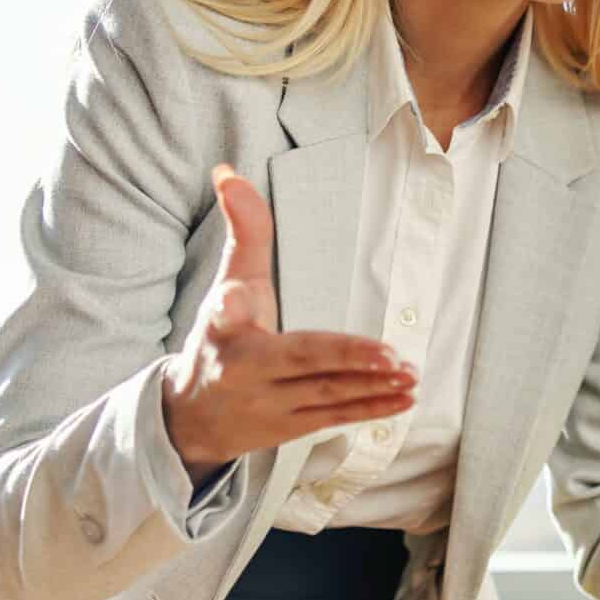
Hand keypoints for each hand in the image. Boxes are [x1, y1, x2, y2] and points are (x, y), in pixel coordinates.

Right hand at [160, 165, 415, 485]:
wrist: (191, 418)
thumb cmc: (219, 339)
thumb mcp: (226, 284)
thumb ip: (242, 232)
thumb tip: (229, 171)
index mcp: (223, 331)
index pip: (225, 312)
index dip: (228, 303)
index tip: (230, 300)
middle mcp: (243, 371)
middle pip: (297, 361)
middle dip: (344, 358)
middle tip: (388, 354)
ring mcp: (269, 405)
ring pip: (325, 394)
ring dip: (371, 385)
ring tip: (409, 371)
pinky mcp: (290, 427)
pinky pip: (334, 417)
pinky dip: (371, 410)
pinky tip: (406, 398)